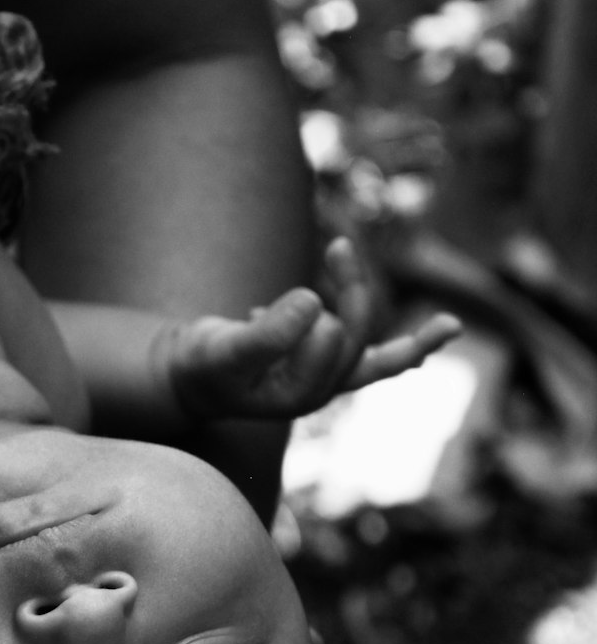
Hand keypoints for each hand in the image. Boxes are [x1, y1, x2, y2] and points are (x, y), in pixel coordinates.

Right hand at [165, 237, 459, 422]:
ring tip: (453, 326)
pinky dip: (403, 354)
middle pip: (355, 343)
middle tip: (338, 246)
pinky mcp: (323, 368)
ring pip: (374, 357)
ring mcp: (323, 382)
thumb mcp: (224, 349)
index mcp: (298, 396)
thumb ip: (266, 333)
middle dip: (355, 293)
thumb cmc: (203, 364)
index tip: (314, 280)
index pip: (336, 347)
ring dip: (402, 335)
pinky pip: (374, 364)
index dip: (333, 312)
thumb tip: (315, 301)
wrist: (191, 375)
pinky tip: (437, 340)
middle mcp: (318, 393)